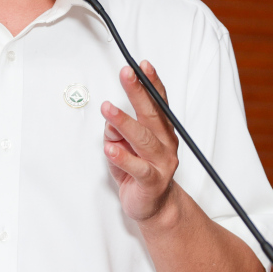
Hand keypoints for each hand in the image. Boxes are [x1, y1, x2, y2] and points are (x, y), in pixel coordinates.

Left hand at [101, 61, 179, 224]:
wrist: (154, 206)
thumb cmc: (138, 171)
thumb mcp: (123, 146)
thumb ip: (116, 131)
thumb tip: (109, 119)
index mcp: (162, 131)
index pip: (158, 102)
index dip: (151, 82)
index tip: (141, 65)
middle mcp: (165, 144)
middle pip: (151, 114)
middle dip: (138, 92)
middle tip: (126, 74)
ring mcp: (161, 163)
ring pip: (143, 139)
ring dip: (124, 122)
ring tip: (107, 109)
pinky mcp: (152, 181)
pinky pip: (137, 167)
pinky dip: (123, 157)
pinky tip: (110, 149)